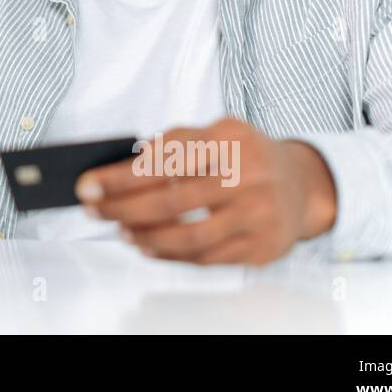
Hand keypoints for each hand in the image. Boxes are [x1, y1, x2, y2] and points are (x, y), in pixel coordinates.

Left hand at [73, 117, 336, 265]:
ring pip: (188, 236)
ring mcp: (258, 215)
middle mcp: (248, 176)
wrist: (302, 183)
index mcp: (230, 139)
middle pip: (171, 200)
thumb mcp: (215, 133)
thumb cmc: (243, 155)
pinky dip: (170, 255)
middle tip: (93, 210)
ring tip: (121, 230)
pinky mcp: (261, 247)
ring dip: (145, 236)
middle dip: (122, 208)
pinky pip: (206, 258)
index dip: (120, 175)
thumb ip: (174, 144)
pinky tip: (148, 247)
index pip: (165, 158)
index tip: (88, 185)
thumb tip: (116, 170)